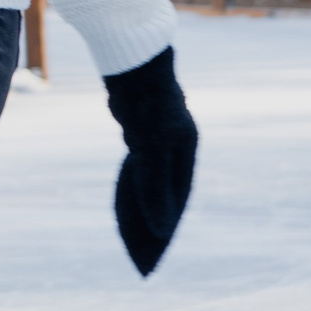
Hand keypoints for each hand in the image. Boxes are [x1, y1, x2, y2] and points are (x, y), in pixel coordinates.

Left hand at [102, 46, 196, 275]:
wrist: (131, 62)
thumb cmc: (146, 103)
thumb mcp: (151, 150)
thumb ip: (155, 188)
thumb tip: (160, 227)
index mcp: (185, 150)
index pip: (178, 196)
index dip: (168, 223)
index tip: (157, 247)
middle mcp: (175, 144)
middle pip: (166, 190)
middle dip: (156, 219)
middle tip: (144, 249)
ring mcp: (158, 136)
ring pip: (151, 178)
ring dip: (143, 203)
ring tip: (133, 231)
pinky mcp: (140, 128)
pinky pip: (139, 165)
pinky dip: (134, 183)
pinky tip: (125, 198)